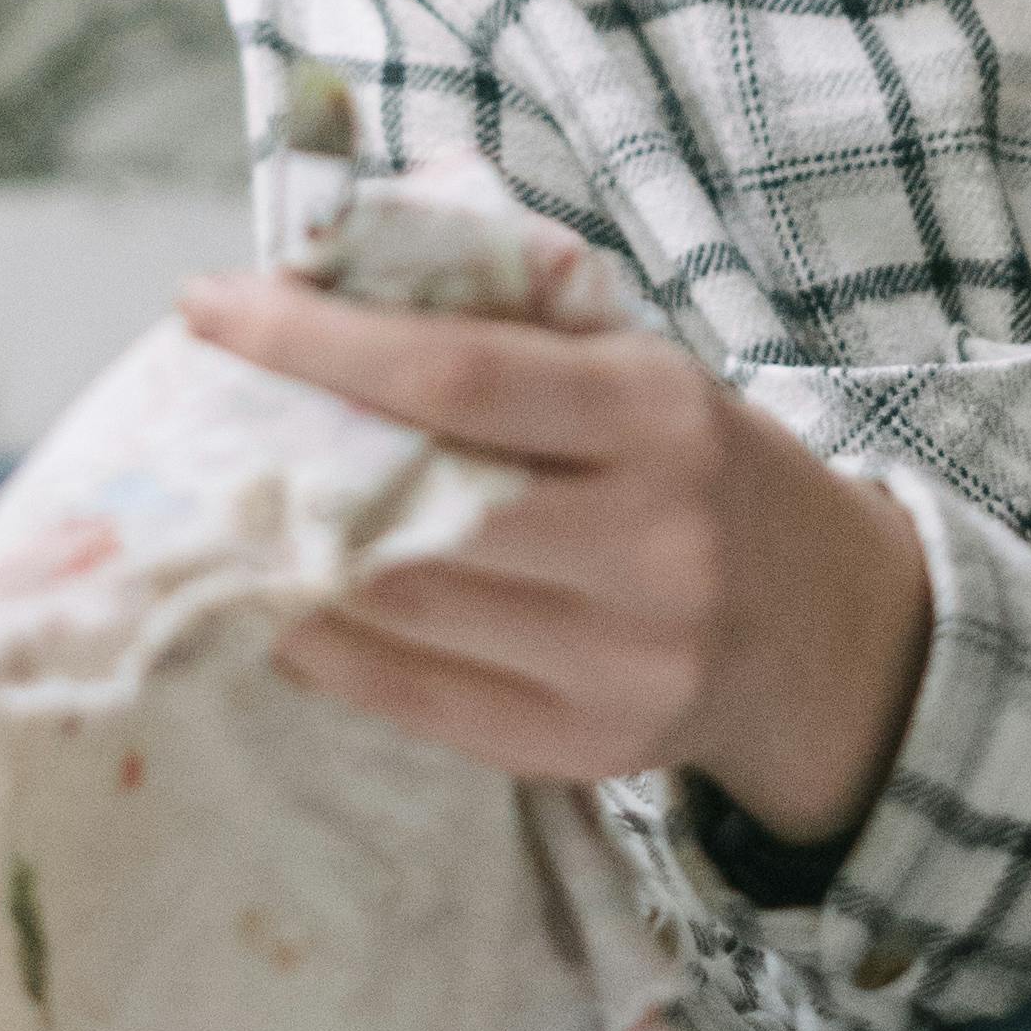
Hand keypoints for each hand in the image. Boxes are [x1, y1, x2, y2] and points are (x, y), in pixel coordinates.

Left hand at [177, 269, 931, 853]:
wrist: (827, 629)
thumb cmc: (695, 467)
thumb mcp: (639, 366)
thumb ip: (507, 326)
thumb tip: (319, 280)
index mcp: (659, 417)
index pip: (458, 372)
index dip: (319, 342)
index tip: (213, 306)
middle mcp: (650, 546)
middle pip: (416, 507)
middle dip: (284, 460)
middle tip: (203, 422)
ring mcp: (620, 662)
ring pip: (401, 610)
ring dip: (289, 557)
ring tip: (229, 507)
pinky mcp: (583, 749)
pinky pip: (413, 699)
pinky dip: (328, 645)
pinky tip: (286, 599)